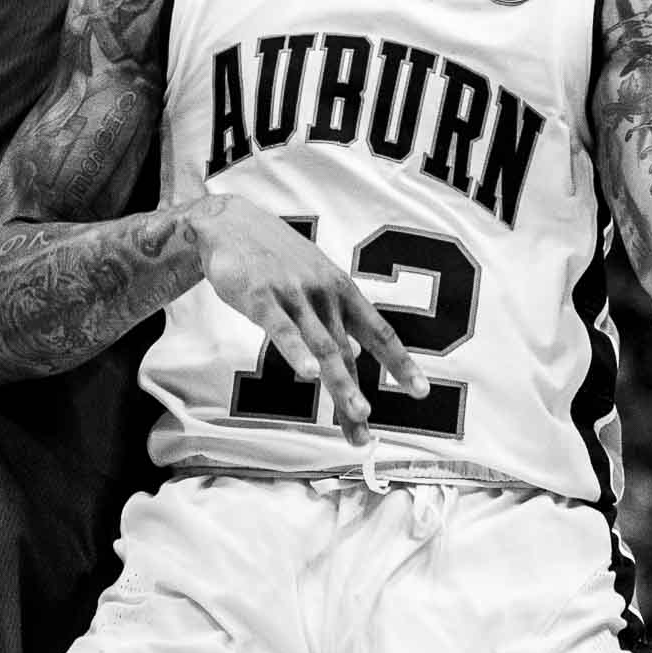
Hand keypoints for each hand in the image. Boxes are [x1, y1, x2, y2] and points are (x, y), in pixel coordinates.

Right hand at [194, 194, 428, 445]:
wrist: (230, 223)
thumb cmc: (276, 257)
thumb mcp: (314, 280)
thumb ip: (332, 317)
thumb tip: (351, 355)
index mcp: (341, 292)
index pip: (379, 332)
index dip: (400, 363)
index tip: (421, 391)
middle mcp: (324, 294)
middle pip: (348, 353)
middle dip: (356, 395)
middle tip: (368, 430)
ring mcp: (294, 295)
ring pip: (322, 346)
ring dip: (340, 382)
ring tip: (357, 413)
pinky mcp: (261, 297)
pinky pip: (282, 329)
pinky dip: (296, 351)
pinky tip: (307, 374)